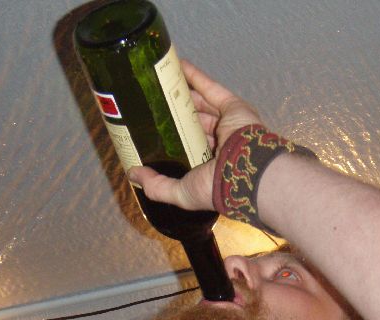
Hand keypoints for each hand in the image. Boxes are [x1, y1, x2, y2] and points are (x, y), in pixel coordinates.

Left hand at [127, 60, 261, 210]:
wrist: (247, 172)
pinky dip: (196, 77)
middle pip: (193, 123)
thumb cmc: (216, 187)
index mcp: (209, 165)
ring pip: (201, 104)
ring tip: (161, 82)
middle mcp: (219, 143)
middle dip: (174, 113)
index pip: (188, 149)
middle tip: (151, 103)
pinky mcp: (233, 106)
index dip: (171, 140)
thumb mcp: (182, 193)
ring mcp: (227, 122)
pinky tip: (179, 66)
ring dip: (183, 93)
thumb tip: (132, 173)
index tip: (151, 131)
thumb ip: (157, 185)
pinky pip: (212, 89)